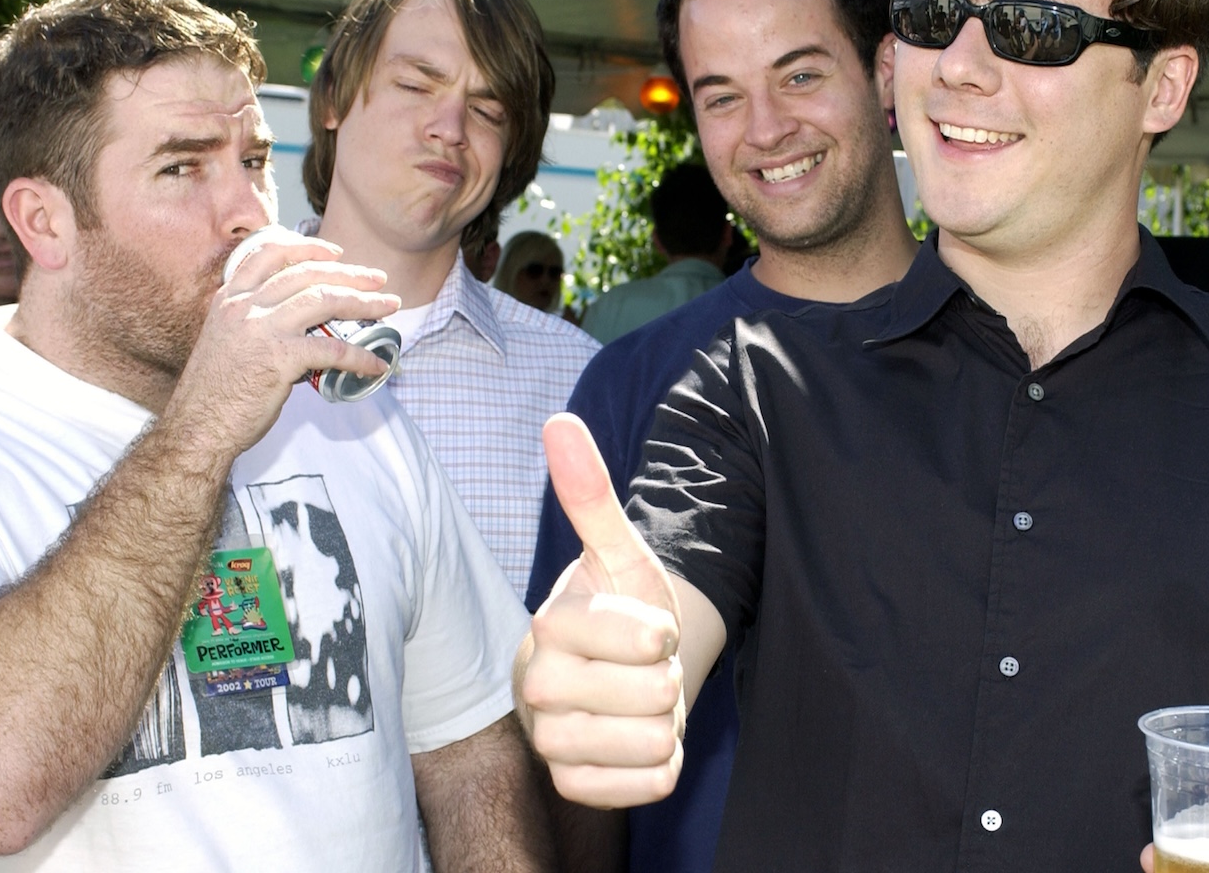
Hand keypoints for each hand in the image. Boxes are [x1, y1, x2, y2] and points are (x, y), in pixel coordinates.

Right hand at [169, 233, 398, 451]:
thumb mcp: (226, 340)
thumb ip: (255, 324)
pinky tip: (376, 363)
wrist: (197, 427)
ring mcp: (261, 330)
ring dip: (363, 301)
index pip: (270, 253)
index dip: (307, 248)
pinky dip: (360, 356)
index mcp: (229, 298)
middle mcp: (244, 306)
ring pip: (324, 300)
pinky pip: (333, 349)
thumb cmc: (214, 392)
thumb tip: (298, 329)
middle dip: (349, 272)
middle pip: (307, 274)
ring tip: (389, 306)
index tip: (335, 252)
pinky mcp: (279, 359)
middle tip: (378, 278)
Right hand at [521, 414, 685, 807]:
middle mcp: (538, 685)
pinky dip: (661, 767)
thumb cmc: (622, 611)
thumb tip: (559, 422)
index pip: (640, 637)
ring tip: (643, 703)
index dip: (663, 633)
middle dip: (670, 680)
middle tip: (647, 669)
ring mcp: (552, 739)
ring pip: (654, 742)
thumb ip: (591, 495)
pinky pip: (647, 786)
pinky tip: (641, 741)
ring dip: (668, 722)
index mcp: (550, 625)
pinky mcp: (572, 784)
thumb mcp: (620, 554)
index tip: (653, 629)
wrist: (616, 677)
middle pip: (654, 694)